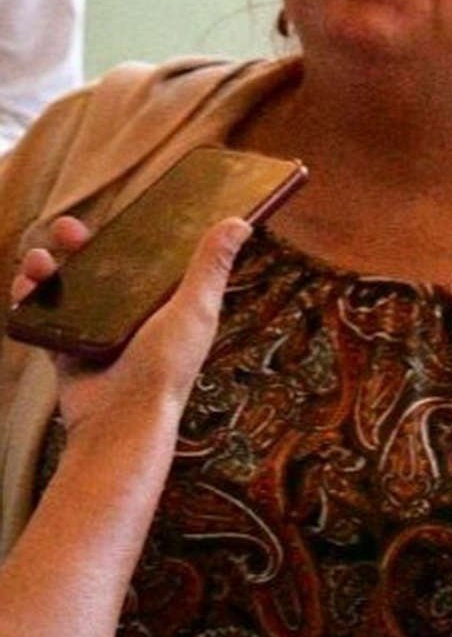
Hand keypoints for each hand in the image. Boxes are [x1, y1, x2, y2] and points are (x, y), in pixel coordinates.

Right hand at [11, 215, 251, 434]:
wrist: (121, 422)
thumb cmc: (165, 370)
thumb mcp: (194, 309)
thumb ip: (210, 266)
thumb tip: (240, 221)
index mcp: (165, 305)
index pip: (146, 260)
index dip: (129, 235)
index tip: (115, 214)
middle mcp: (131, 318)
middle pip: (101, 269)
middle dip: (80, 244)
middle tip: (66, 229)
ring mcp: (97, 334)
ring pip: (68, 290)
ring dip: (49, 268)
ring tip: (39, 259)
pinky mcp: (69, 351)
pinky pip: (44, 319)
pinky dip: (29, 300)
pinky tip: (25, 285)